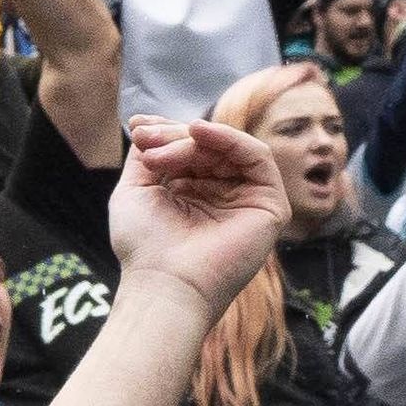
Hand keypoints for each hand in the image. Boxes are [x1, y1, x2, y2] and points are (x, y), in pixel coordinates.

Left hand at [105, 115, 291, 314]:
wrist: (164, 283)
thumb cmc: (145, 246)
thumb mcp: (135, 189)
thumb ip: (145, 154)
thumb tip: (146, 123)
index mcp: (193, 193)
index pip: (189, 149)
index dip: (165, 133)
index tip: (137, 127)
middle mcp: (222, 196)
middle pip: (207, 146)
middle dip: (174, 136)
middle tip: (145, 141)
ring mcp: (246, 200)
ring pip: (229, 148)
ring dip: (194, 140)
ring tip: (160, 150)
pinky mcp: (270, 206)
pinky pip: (257, 157)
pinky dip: (230, 138)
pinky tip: (199, 132)